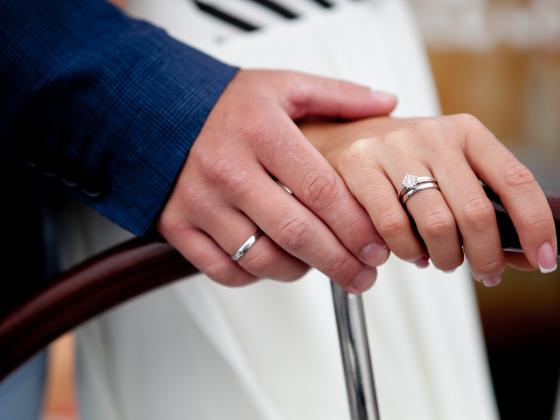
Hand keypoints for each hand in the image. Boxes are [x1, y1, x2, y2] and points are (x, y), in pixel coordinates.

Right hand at [157, 69, 397, 291]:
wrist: (157, 111)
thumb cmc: (225, 104)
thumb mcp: (284, 86)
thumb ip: (337, 96)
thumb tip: (386, 103)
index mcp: (261, 133)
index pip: (321, 191)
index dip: (355, 226)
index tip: (375, 246)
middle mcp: (228, 170)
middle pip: (297, 233)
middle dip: (340, 263)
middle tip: (363, 276)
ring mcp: (199, 202)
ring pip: (262, 259)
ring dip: (301, 271)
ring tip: (320, 266)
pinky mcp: (178, 226)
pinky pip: (223, 269)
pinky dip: (255, 276)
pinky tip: (274, 264)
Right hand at [300, 114, 557, 285]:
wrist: (342, 136)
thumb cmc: (402, 161)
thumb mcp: (449, 170)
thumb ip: (485, 207)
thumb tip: (525, 256)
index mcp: (465, 132)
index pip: (515, 180)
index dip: (535, 226)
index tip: (543, 257)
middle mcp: (432, 135)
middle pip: (474, 212)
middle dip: (485, 257)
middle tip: (483, 273)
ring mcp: (393, 148)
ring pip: (435, 225)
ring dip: (444, 258)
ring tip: (440, 260)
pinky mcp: (359, 165)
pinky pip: (393, 228)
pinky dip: (406, 252)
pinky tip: (408, 251)